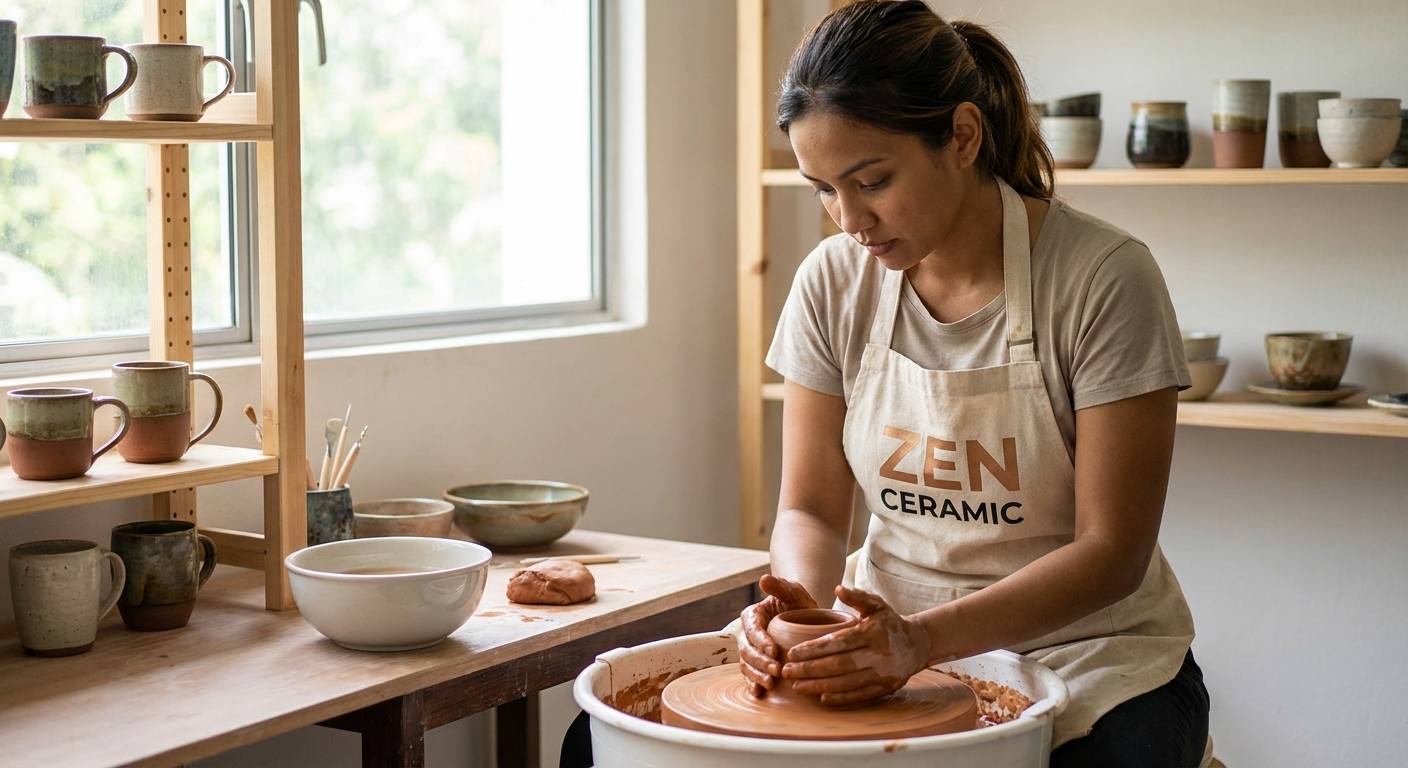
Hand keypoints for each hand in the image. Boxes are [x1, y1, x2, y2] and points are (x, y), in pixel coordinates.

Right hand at [737, 574, 817, 696]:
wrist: (804, 619)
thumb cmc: (799, 603)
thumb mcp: (794, 592)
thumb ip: (780, 586)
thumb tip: (763, 579)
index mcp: (752, 615)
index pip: (753, 629)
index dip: (761, 640)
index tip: (774, 650)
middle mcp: (747, 633)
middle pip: (747, 649)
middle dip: (759, 662)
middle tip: (776, 672)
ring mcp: (750, 650)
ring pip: (746, 664)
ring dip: (756, 675)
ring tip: (770, 684)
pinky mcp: (755, 664)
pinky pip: (749, 676)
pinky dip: (752, 685)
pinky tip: (759, 694)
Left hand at [780, 585, 931, 705]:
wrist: (917, 645)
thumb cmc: (888, 622)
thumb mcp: (876, 604)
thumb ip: (857, 596)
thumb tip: (838, 588)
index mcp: (872, 632)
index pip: (838, 642)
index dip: (813, 649)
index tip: (791, 653)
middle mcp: (879, 654)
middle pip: (838, 665)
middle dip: (809, 669)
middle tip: (786, 671)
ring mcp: (883, 674)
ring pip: (846, 683)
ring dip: (818, 686)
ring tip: (796, 686)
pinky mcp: (885, 688)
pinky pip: (859, 695)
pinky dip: (840, 697)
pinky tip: (821, 697)